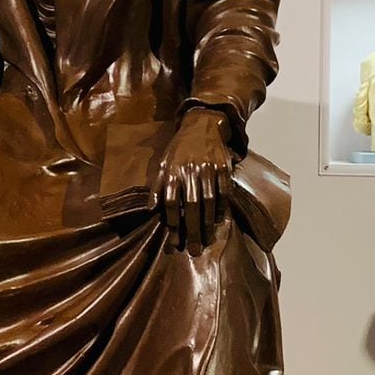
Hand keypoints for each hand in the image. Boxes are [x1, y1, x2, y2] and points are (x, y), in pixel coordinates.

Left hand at [154, 109, 235, 252]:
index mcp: (172, 171)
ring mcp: (208, 169)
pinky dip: (222, 208)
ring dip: (207, 223)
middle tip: (192, 249)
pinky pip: (224, 192)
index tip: (173, 240)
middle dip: (191, 230)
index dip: (171, 222)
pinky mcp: (223, 167)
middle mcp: (190, 170)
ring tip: (206, 241)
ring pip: (209, 201)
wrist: (202, 125)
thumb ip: (157, 187)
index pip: (170, 202)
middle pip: (191, 205)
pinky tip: (218, 222)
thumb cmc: (179, 149)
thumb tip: (150, 210)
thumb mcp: (163, 164)